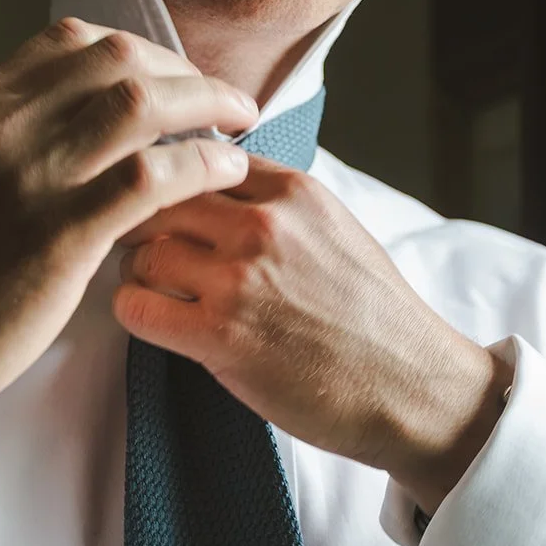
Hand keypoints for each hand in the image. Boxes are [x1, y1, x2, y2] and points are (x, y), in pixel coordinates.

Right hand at [0, 18, 259, 500]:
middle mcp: (1, 124)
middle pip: (119, 61)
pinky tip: (226, 174)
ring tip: (239, 131)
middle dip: (186, 74)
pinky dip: (203, 164)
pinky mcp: (61, 232)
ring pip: (143, 104)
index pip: (73, 40)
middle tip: (226, 102)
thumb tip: (79, 132)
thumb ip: (12, 146)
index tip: (174, 78)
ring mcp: (30, 175)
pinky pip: (154, 175)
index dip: (140, 53)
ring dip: (207, 109)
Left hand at [115, 157, 512, 512]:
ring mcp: (239, 279)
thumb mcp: (338, 231)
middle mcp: (263, 226)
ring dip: (135, 270)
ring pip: (140, 249)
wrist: (412, 387)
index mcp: (294, 191)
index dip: (176, 182)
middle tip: (144, 248)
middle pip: (159, 195)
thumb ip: (281, 204)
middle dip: (142, 221)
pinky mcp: (219, 335)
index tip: (171, 208)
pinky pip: (136, 307)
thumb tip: (223, 188)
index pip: (201, 158)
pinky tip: (155, 321)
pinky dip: (133, 312)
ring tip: (154, 289)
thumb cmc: (377, 319)